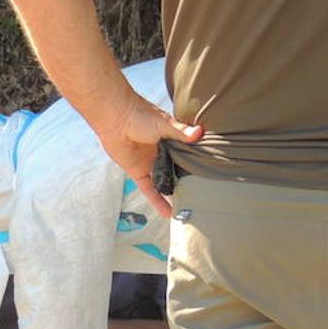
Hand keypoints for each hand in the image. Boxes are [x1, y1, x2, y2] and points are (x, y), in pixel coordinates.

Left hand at [94, 92, 202, 217]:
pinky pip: (150, 190)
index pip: (188, 155)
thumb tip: (200, 133)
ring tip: (188, 211)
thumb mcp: (164, 124)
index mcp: (172, 139)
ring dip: (174, 196)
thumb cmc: (139, 114)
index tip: (212, 177)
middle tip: (204, 198)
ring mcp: (151, 164)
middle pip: (177, 172)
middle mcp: (163, 153)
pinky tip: (168, 214)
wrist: (115, 117)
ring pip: (165, 183)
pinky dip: (158, 202)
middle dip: (187, 184)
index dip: (197, 164)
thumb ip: (181, 132)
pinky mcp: (138, 173)